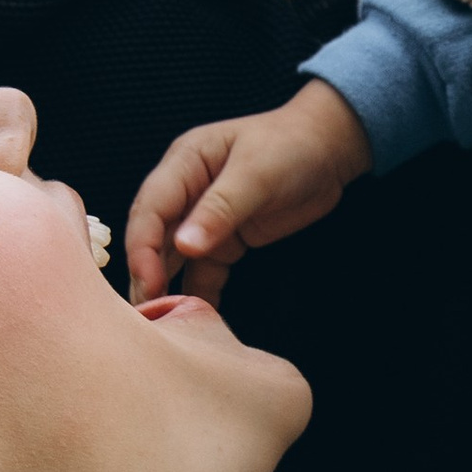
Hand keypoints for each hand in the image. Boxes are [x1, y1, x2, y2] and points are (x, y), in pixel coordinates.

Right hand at [125, 81, 373, 299]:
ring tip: (161, 325)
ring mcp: (203, 218)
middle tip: (145, 315)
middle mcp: (185, 191)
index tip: (149, 283)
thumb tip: (183, 247)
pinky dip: (199, 294)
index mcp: (184, 163)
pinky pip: (204, 271)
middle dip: (146, 274)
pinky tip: (197, 319)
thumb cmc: (291, 146)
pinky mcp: (224, 240)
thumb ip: (220, 209)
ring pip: (173, 258)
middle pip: (154, 237)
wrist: (329, 150)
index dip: (143, 247)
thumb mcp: (257, 174)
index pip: (150, 209)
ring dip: (166, 289)